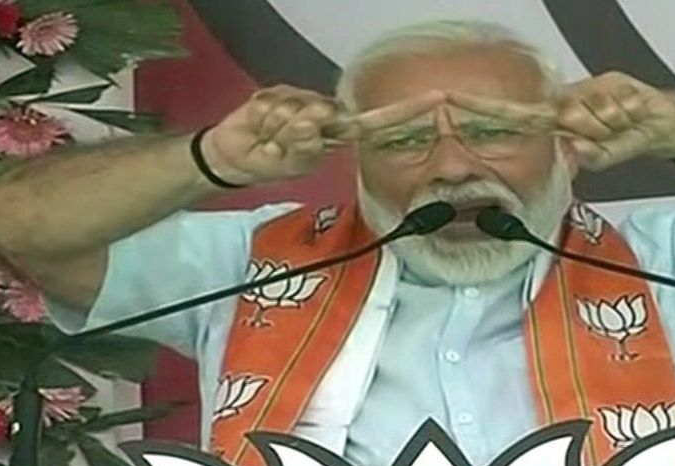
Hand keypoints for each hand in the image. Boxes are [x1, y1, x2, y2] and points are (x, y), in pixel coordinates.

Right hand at [201, 86, 446, 185]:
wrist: (236, 158)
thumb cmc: (274, 162)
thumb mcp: (297, 164)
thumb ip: (308, 146)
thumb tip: (313, 118)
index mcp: (338, 132)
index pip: (377, 121)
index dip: (407, 110)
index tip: (438, 99)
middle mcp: (325, 113)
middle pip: (324, 115)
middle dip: (299, 136)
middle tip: (284, 148)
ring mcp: (302, 100)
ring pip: (296, 112)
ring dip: (278, 133)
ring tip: (271, 140)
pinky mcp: (277, 93)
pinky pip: (274, 106)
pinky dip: (264, 123)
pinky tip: (261, 128)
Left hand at [447, 72, 674, 171]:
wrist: (668, 125)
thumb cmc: (626, 138)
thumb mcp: (599, 157)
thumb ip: (581, 156)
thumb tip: (570, 148)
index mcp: (559, 118)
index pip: (516, 114)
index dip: (486, 109)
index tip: (454, 104)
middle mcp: (571, 100)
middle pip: (560, 116)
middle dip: (581, 131)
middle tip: (601, 135)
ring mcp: (594, 89)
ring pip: (588, 114)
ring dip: (607, 128)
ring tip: (621, 127)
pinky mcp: (620, 84)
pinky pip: (614, 106)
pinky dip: (623, 117)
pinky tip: (631, 115)